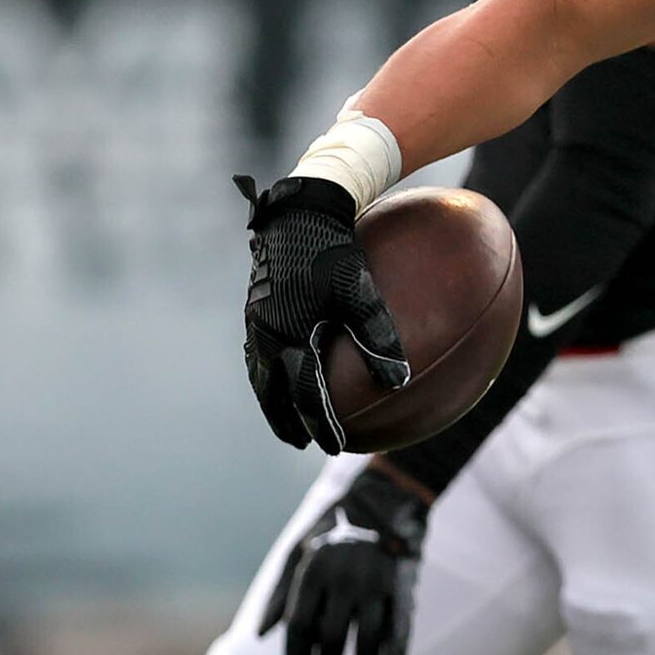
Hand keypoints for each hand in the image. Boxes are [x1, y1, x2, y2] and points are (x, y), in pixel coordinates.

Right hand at [237, 174, 409, 452]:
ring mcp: (255, 318)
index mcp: (288, 334)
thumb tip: (399, 381)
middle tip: (298, 441)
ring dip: (271, 396)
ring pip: (259, 371)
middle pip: (270, 391)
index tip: (333, 446)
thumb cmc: (335, 247)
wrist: (300, 208)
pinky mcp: (256, 303)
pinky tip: (284, 365)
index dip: (318, 423)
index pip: (302, 394)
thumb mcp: (360, 289)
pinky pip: (258, 347)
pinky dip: (268, 368)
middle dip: (284, 419)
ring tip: (284, 413)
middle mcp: (265, 332)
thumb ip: (379, 335)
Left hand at [259, 466, 429, 654]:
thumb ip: (279, 592)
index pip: (301, 627)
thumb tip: (260, 636)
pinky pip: (400, 631)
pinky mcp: (404, 588)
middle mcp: (345, 578)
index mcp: (314, 569)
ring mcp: (377, 583)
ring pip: (367, 642)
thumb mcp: (297, 550)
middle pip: (332, 640)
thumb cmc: (334, 527)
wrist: (387, 497)